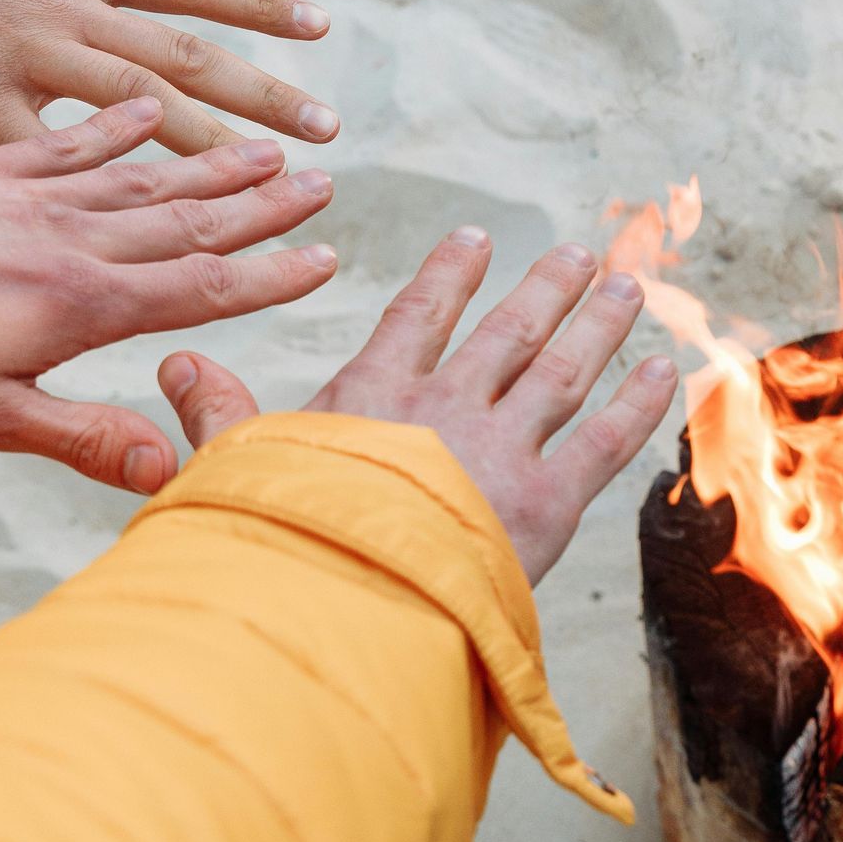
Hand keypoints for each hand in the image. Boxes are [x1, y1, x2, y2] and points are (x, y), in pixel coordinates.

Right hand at [0, 0, 335, 154]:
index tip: (317, 26)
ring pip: (144, 109)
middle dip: (264, 95)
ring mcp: (27, 55)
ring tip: (276, 181)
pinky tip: (159, 215)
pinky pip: (54, 151)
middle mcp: (67, 6)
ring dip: (216, 147)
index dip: (259, 5)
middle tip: (328, 132)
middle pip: (187, 55)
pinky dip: (106, 181)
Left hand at [0, 99, 336, 490]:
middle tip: (322, 184)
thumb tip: (170, 467)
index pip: (201, 289)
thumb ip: (85, 437)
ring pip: (143, 175)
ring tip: (264, 147)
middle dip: (262, 207)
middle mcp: (73, 240)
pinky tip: (150, 109)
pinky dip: (117, 125)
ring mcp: (34, 197)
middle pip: (189, 220)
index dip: (269, 276)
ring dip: (210, 162)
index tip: (325, 259)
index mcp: (83, 303)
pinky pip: (71, 142)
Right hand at [160, 231, 678, 583]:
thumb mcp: (236, 467)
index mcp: (372, 395)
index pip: (416, 316)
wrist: (336, 602)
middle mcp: (444, 408)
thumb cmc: (277, 542)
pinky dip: (639, 405)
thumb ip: (217, 411)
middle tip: (580, 258)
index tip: (474, 240)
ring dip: (598, 327)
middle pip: (507, 334)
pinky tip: (666, 371)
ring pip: (562, 372)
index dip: (449, 276)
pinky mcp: (545, 502)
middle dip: (546, 291)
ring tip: (628, 291)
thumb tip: (175, 359)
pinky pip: (604, 441)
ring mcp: (499, 450)